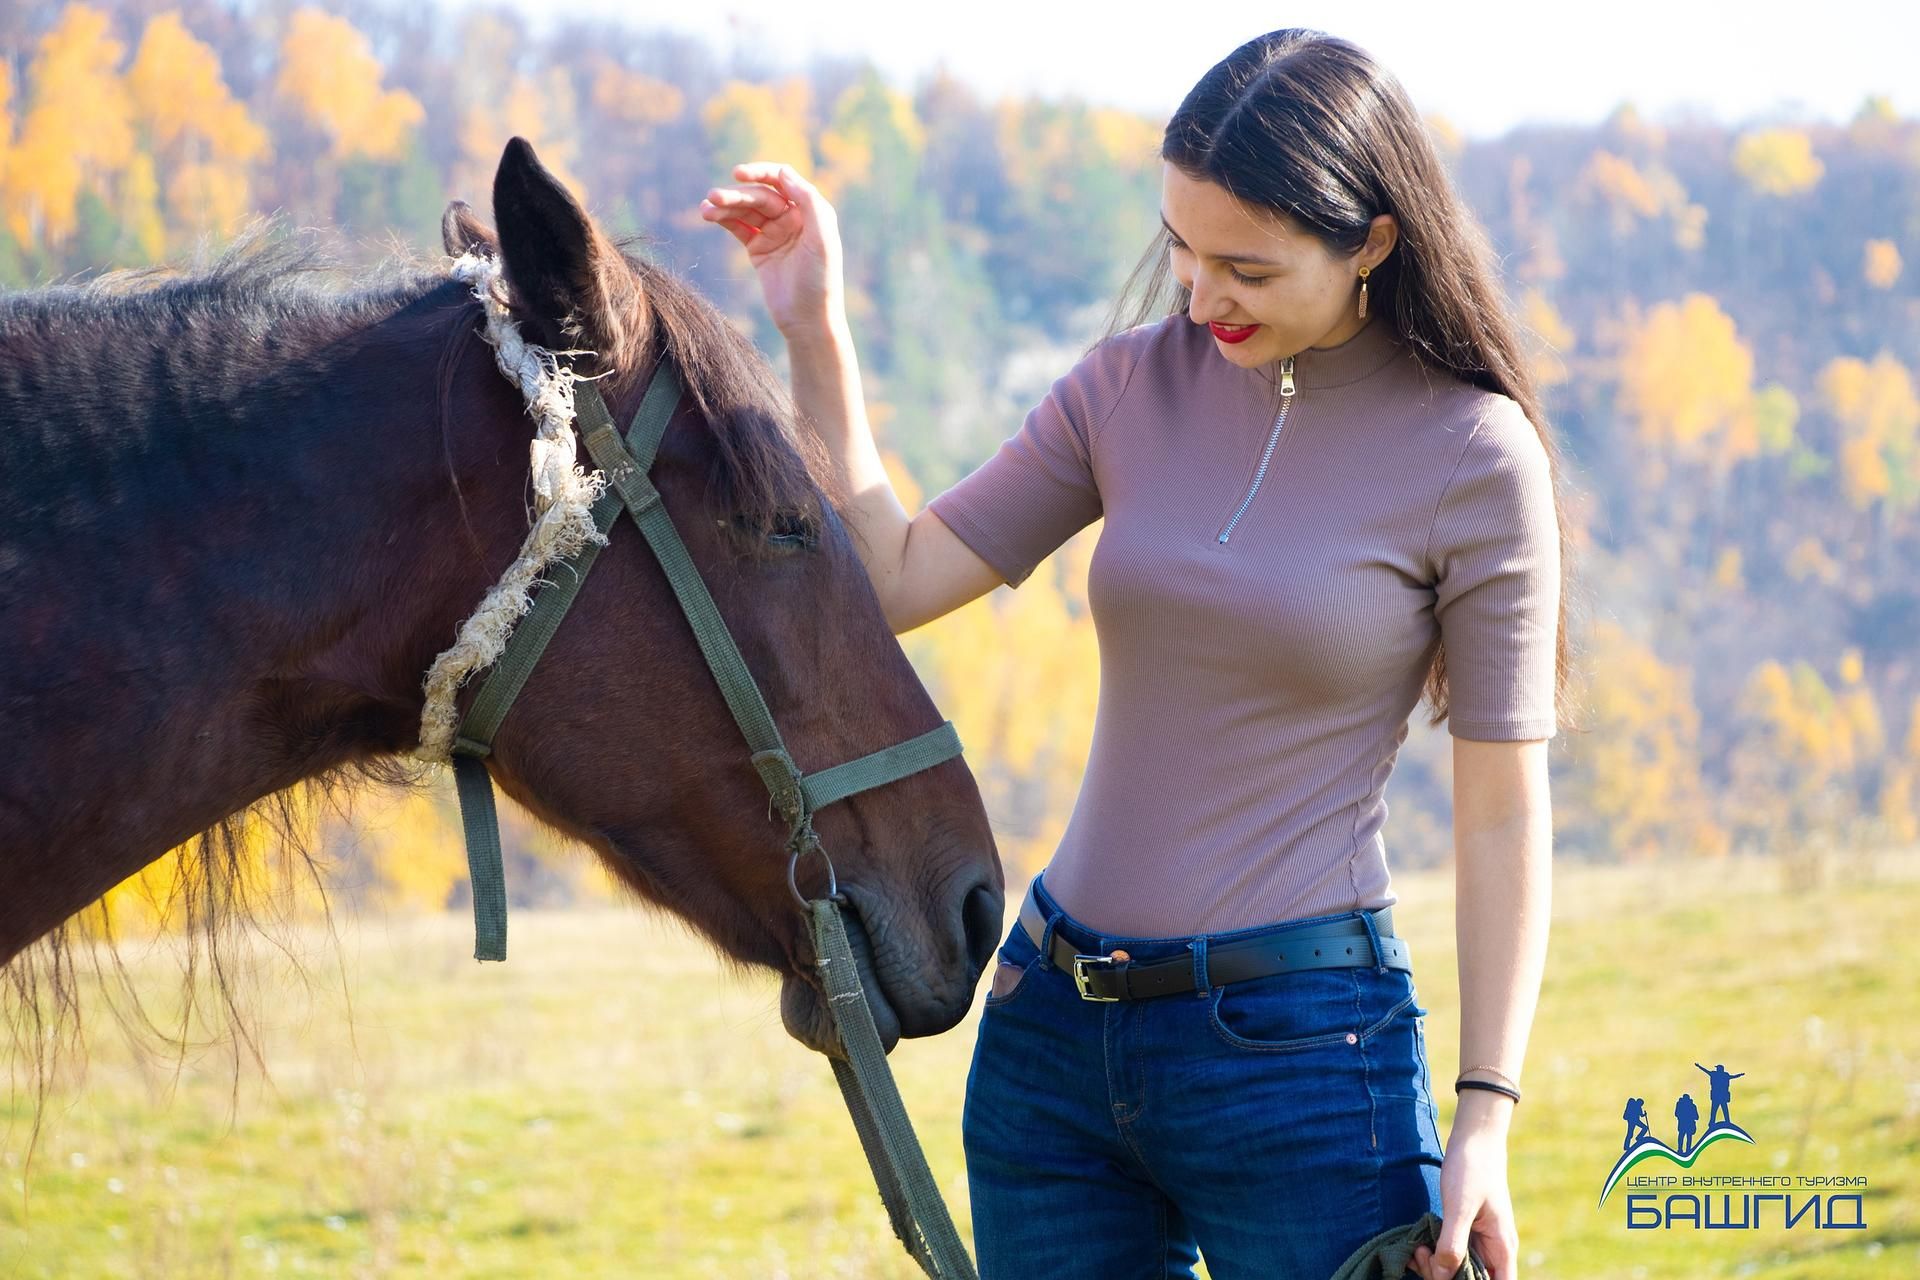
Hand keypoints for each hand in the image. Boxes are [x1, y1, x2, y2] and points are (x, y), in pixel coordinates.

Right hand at [698, 161, 843, 338]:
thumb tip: (783, 171)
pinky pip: (739, 227)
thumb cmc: (820, 280)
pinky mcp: (759, 249)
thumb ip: (809, 202)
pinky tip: (709, 215)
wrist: (808, 320)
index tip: (738, 174)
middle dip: (737, 194)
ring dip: (725, 206)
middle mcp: (792, 217)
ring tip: (705, 209)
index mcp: (810, 210)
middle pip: (760, 195)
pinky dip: (724, 219)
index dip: (760, 172)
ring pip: (746, 210)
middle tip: (714, 196)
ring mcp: (774, 233)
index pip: (782, 180)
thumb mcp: (822, 239)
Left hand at [1410, 1119, 1518, 1278]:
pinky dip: (1434, 1254)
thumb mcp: (1460, 1206)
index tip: (1446, 1278)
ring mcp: (1479, 1240)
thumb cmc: (1472, 1168)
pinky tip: (1418, 1245)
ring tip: (1416, 1249)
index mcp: (1502, 1248)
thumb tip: (1443, 1276)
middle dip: (1444, 1277)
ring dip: (1436, 1267)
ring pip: (1459, 1269)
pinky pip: (1451, 1252)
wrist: (1474, 1138)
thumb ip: (1453, 1243)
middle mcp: (1494, 1249)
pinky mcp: (1465, 1230)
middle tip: (1421, 1257)